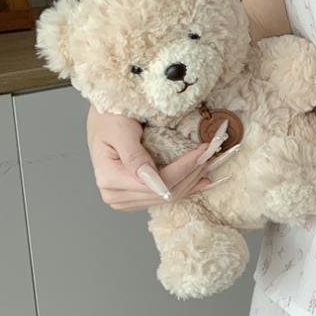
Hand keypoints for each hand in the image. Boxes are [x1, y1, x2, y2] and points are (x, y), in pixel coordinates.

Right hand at [86, 105, 236, 210]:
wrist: (102, 116)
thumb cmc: (109, 115)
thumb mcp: (121, 129)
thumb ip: (134, 156)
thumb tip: (153, 181)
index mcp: (109, 178)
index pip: (158, 182)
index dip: (185, 168)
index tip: (204, 151)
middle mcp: (114, 195)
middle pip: (166, 193)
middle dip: (192, 173)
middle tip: (212, 154)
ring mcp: (124, 200)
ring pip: (169, 197)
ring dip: (192, 180)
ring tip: (209, 162)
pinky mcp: (134, 198)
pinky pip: (165, 195)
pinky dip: (185, 186)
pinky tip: (202, 178)